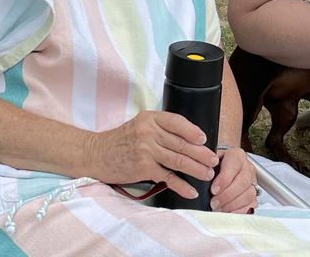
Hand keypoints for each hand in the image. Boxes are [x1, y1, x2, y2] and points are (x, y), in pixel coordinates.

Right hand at [87, 111, 217, 199]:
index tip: (204, 139)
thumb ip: (159, 129)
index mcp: (150, 118)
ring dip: (197, 169)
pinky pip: (168, 177)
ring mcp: (146, 150)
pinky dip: (182, 185)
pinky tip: (191, 191)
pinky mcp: (143, 168)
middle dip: (201, 153)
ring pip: (179, 160)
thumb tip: (186, 139)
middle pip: (182, 143)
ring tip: (208, 174)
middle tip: (214, 160)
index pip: (178, 121)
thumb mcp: (139, 126)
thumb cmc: (119, 141)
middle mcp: (149, 132)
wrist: (95, 154)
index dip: (193, 131)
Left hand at [210, 146, 256, 213]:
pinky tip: (227, 212)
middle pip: (243, 182)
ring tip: (219, 208)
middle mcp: (247, 167)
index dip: (224, 179)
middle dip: (227, 195)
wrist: (222, 167)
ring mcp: (252, 182)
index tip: (213, 190)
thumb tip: (201, 177)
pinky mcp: (254, 195)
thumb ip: (206, 167)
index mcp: (237, 155)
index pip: (234, 165)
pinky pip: (251, 205)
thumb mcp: (209, 161)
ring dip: (232, 204)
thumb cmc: (214, 165)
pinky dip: (239, 211)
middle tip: (214, 203)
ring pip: (248, 194)